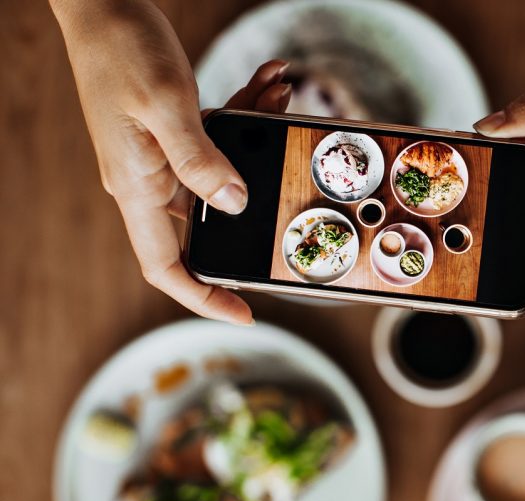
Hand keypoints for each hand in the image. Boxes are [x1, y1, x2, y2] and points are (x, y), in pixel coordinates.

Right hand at [51, 0, 292, 323]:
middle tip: (292, 188)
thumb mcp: (166, 106)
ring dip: (257, 140)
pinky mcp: (173, 134)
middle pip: (208, 222)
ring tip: (279, 97)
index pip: (164, 266)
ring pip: (223, 172)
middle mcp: (149, 181)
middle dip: (255, 204)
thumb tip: (234, 205)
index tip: (243, 313)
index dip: (202, 297)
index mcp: (137, 187)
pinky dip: (245, 116)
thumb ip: (201, 160)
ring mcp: (162, 158)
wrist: (101, 2)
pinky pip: (218, 140)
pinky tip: (268, 85)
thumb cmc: (120, 48)